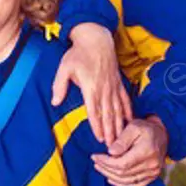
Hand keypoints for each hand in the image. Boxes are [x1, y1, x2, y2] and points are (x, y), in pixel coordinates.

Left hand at [52, 23, 131, 144]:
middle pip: (108, 114)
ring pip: (118, 110)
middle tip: (113, 147)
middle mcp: (104, 89)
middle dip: (110, 132)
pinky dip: (128, 111)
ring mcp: (113, 86)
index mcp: (91, 88)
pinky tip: (130, 121)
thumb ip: (59, 86)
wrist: (96, 39)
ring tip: (120, 139)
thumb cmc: (78, 54)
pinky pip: (125, 100)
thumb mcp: (64, 68)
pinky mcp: (119, 83)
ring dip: (119, 125)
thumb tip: (55, 103)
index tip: (100, 139)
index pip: (94, 111)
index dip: (97, 126)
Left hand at [92, 117, 167, 185]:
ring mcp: (153, 172)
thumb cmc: (145, 128)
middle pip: (123, 173)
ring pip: (127, 181)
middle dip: (106, 168)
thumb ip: (122, 140)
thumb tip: (110, 152)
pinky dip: (122, 185)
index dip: (106, 162)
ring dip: (110, 176)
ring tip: (100, 168)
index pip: (122, 163)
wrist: (162, 134)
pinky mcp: (153, 176)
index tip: (95, 156)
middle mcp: (152, 165)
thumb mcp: (133, 127)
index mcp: (146, 152)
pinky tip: (111, 179)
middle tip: (95, 161)